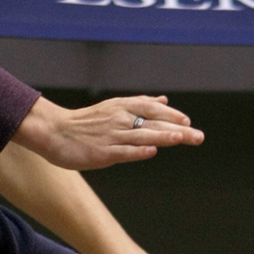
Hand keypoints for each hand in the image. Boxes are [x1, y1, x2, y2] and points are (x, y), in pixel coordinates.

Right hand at [16, 94, 203, 170]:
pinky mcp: (103, 153)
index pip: (152, 108)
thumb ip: (139, 105)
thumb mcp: (114, 108)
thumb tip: (164, 100)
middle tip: (199, 137)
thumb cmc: (86, 124)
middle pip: (154, 123)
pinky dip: (138, 150)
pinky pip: (123, 151)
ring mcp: (112, 136)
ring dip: (163, 136)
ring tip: (181, 138)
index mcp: (122, 107)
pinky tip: (152, 151)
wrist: (54, 132)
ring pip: (142, 135)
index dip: (172, 115)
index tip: (188, 122)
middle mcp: (120, 119)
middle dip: (178, 129)